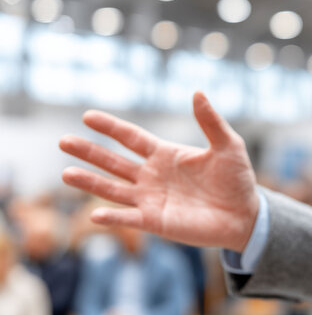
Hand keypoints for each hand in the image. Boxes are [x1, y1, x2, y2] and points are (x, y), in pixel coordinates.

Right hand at [59, 92, 258, 251]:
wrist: (246, 215)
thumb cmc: (237, 179)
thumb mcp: (227, 145)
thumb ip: (210, 122)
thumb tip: (197, 92)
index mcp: (165, 155)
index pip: (131, 138)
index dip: (110, 127)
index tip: (87, 116)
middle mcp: (152, 176)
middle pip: (113, 162)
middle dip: (89, 152)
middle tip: (63, 141)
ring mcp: (151, 200)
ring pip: (113, 190)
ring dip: (90, 183)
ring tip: (66, 174)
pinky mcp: (156, 222)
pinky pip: (129, 218)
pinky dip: (112, 216)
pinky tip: (95, 214)